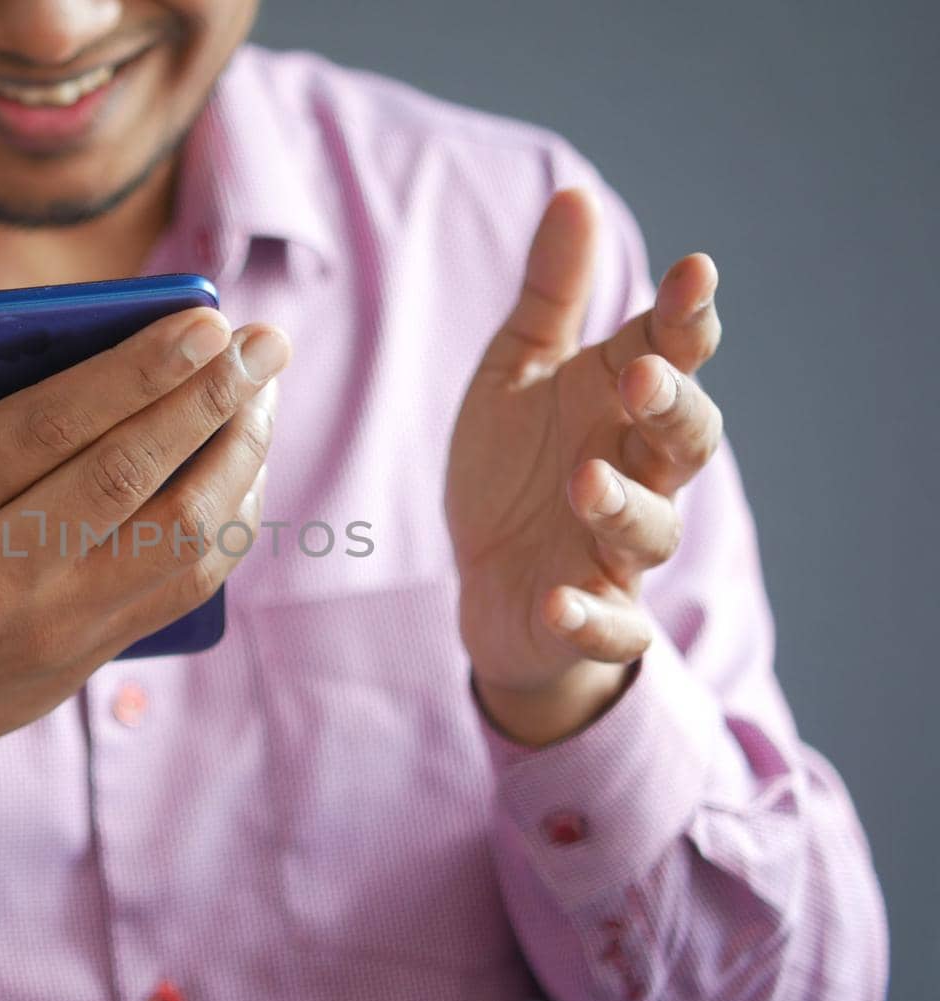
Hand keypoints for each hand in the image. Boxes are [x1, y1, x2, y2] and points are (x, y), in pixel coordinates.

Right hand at [0, 310, 288, 836]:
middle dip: (207, 399)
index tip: (201, 320)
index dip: (132, 371)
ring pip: (175, 536)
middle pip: (124, 476)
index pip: (42, 430)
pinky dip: (231, 521)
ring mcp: (51, 626)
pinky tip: (245, 464)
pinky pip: (185, 586)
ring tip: (263, 393)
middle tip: (263, 342)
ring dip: (236, 457)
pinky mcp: (90, 654)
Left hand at [445, 188, 723, 745]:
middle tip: (642, 377)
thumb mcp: (517, 373)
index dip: (687, 317)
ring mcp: (615, 548)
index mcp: (619, 404)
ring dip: (626, 506)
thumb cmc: (516, 469)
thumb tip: (575, 193)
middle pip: (684, 440)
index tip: (695, 272)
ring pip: (652, 529)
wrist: (489, 584)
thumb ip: (550, 297)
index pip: (671, 353)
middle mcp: (634, 471)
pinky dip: (590, 616)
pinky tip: (560, 602)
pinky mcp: (587, 614)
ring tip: (587, 480)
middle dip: (673, 407)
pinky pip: (606, 624)